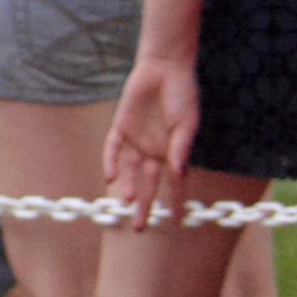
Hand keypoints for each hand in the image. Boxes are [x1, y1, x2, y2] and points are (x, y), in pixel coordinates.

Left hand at [103, 55, 199, 230]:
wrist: (165, 69)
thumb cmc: (182, 96)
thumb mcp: (186, 124)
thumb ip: (180, 147)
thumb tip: (179, 172)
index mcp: (171, 152)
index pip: (172, 183)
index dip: (173, 202)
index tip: (176, 221)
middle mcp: (152, 149)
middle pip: (146, 183)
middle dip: (143, 205)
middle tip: (138, 228)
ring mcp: (135, 138)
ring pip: (127, 170)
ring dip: (126, 186)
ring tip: (125, 204)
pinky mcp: (120, 125)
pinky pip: (113, 147)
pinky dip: (110, 161)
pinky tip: (109, 177)